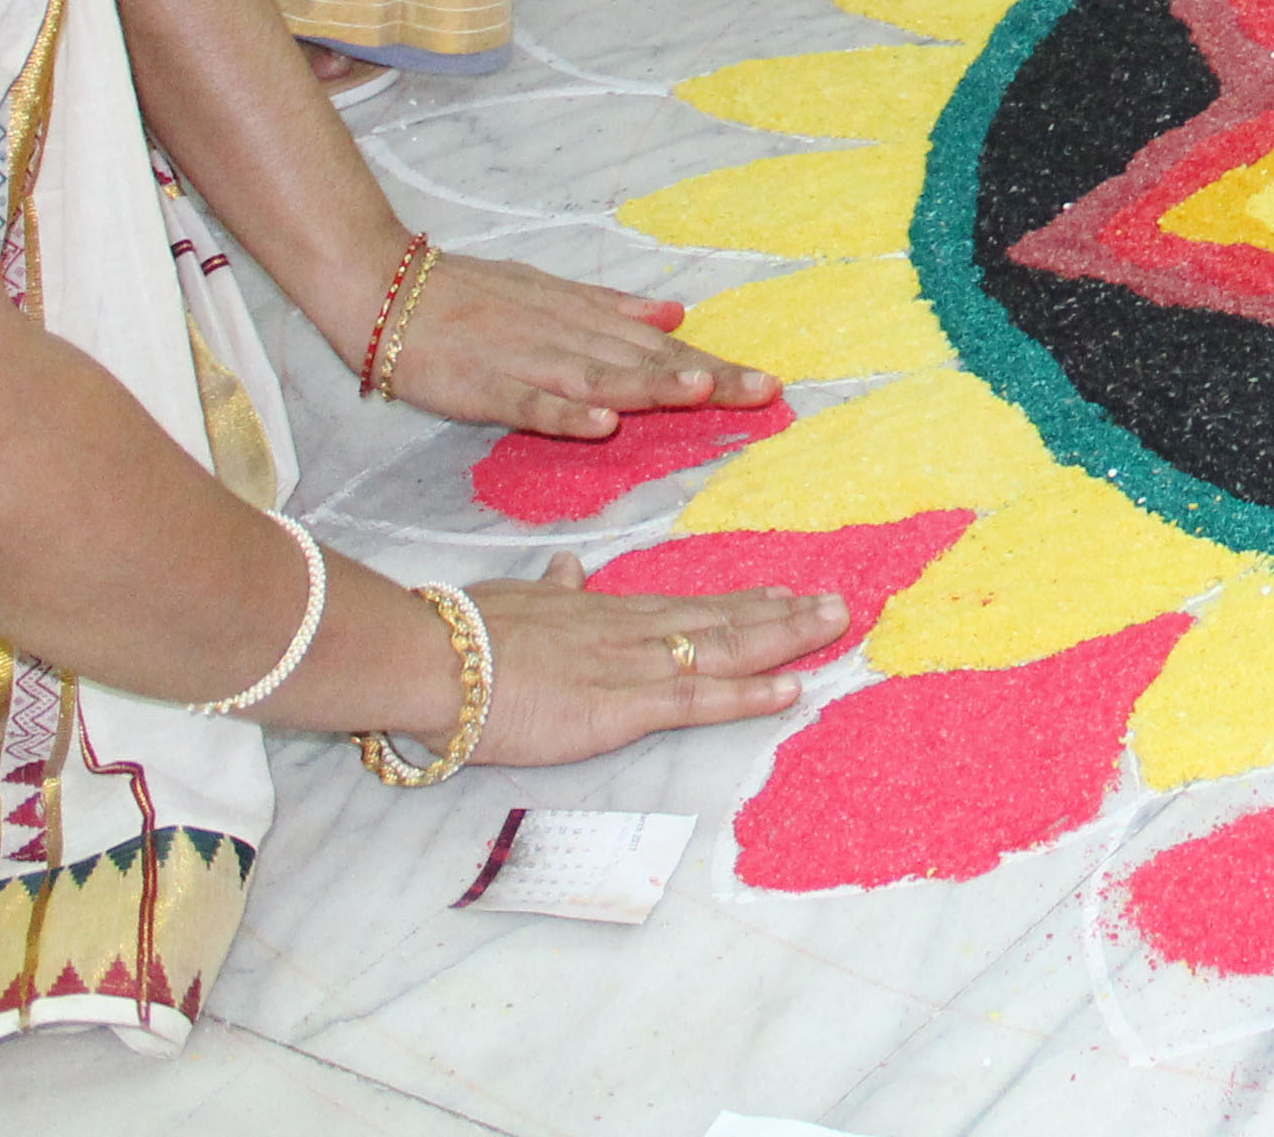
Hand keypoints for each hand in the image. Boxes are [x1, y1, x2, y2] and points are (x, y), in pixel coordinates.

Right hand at [383, 248, 783, 438]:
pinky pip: (530, 403)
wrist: (385, 287)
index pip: (661, 348)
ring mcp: (526, 360)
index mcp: (583, 319)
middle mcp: (566, 336)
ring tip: (702, 392)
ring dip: (650, 386)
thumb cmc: (468, 294)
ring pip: (599, 377)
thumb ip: (611, 308)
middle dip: (707, 378)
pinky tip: (600, 425)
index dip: (715, 364)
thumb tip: (676, 315)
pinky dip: (565, 413)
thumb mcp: (549, 290)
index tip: (769, 383)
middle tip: (765, 392)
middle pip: (645, 363)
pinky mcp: (484, 385)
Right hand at [452, 555, 851, 768]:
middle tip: (838, 603)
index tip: (783, 592)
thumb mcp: (513, 598)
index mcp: (605, 612)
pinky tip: (788, 690)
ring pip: (724, 648)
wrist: (435, 657)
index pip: (687, 605)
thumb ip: (549, 588)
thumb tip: (566, 567)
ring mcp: (632, 665)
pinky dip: (746, 694)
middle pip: (720, 620)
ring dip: (784, 639)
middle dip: (782, 613)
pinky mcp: (621, 706)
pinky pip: (697, 697)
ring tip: (834, 627)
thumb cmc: (461, 633)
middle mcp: (631, 630)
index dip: (739, 601)